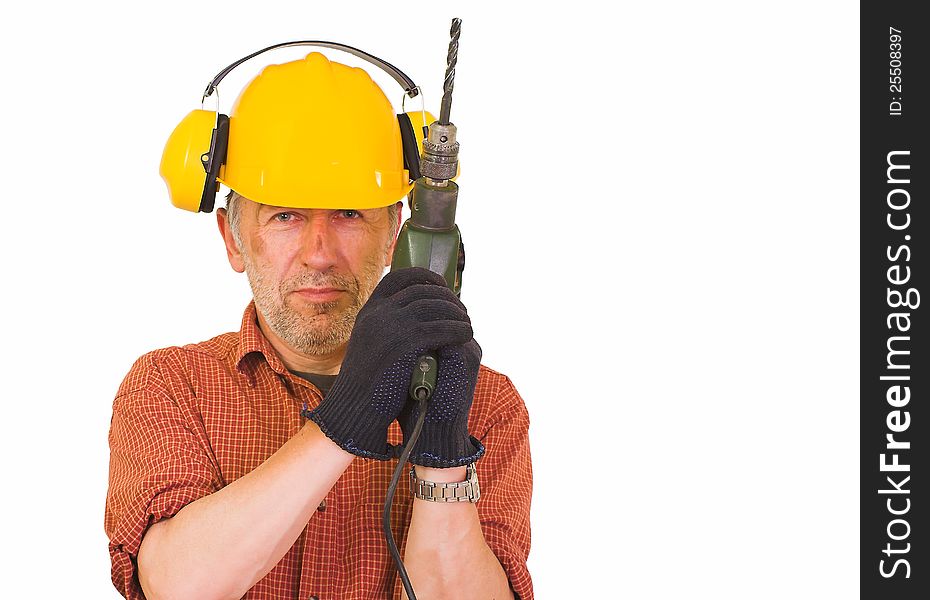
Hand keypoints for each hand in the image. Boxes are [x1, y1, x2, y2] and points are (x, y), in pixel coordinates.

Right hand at [304, 268, 471, 459]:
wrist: (354, 409)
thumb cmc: (367, 382)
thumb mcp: (371, 344)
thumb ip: (387, 326)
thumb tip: (413, 313)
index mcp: (369, 311)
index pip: (398, 277)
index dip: (423, 276)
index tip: (441, 284)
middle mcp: (378, 313)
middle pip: (422, 290)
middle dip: (447, 298)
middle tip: (461, 310)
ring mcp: (390, 326)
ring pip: (435, 307)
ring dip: (456, 313)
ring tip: (467, 324)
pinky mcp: (404, 344)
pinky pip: (440, 328)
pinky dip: (457, 329)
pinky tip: (467, 335)